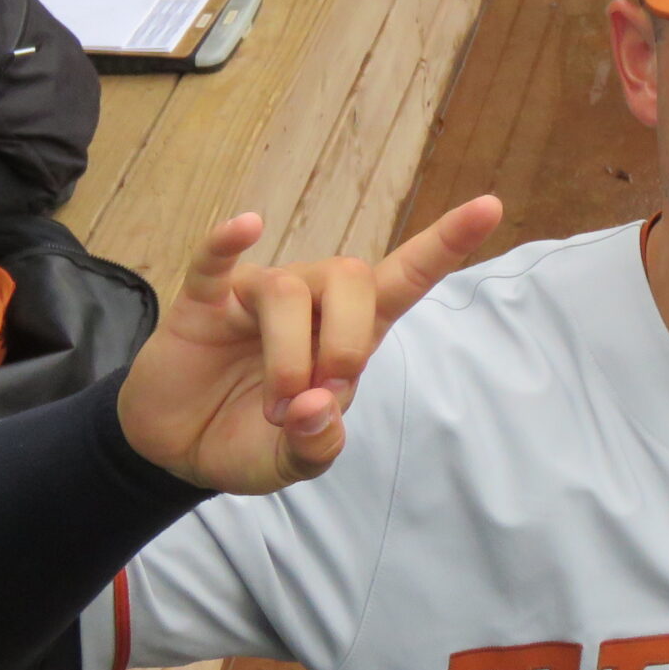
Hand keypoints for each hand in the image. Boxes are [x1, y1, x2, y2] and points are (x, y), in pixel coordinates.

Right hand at [115, 198, 502, 494]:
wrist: (178, 450)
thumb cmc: (250, 440)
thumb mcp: (293, 464)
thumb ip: (318, 445)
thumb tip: (319, 406)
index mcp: (350, 332)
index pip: (405, 278)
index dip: (445, 244)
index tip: (491, 206)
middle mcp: (310, 300)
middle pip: (350, 275)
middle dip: (344, 342)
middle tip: (317, 398)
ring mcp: (256, 295)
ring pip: (289, 290)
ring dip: (288, 355)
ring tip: (275, 405)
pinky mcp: (204, 300)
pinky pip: (216, 260)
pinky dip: (229, 241)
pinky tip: (247, 226)